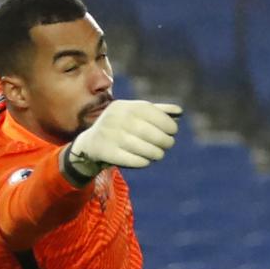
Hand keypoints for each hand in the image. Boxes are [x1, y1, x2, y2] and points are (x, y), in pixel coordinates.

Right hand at [66, 101, 181, 175]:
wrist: (90, 142)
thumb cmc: (121, 126)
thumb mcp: (134, 114)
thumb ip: (157, 110)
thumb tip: (179, 111)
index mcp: (125, 106)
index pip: (151, 113)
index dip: (167, 123)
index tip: (173, 131)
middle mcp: (116, 119)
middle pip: (148, 132)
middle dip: (164, 140)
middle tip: (168, 144)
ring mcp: (110, 135)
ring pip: (141, 147)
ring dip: (156, 152)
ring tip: (159, 154)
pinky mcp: (106, 152)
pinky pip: (131, 160)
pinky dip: (143, 161)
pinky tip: (146, 161)